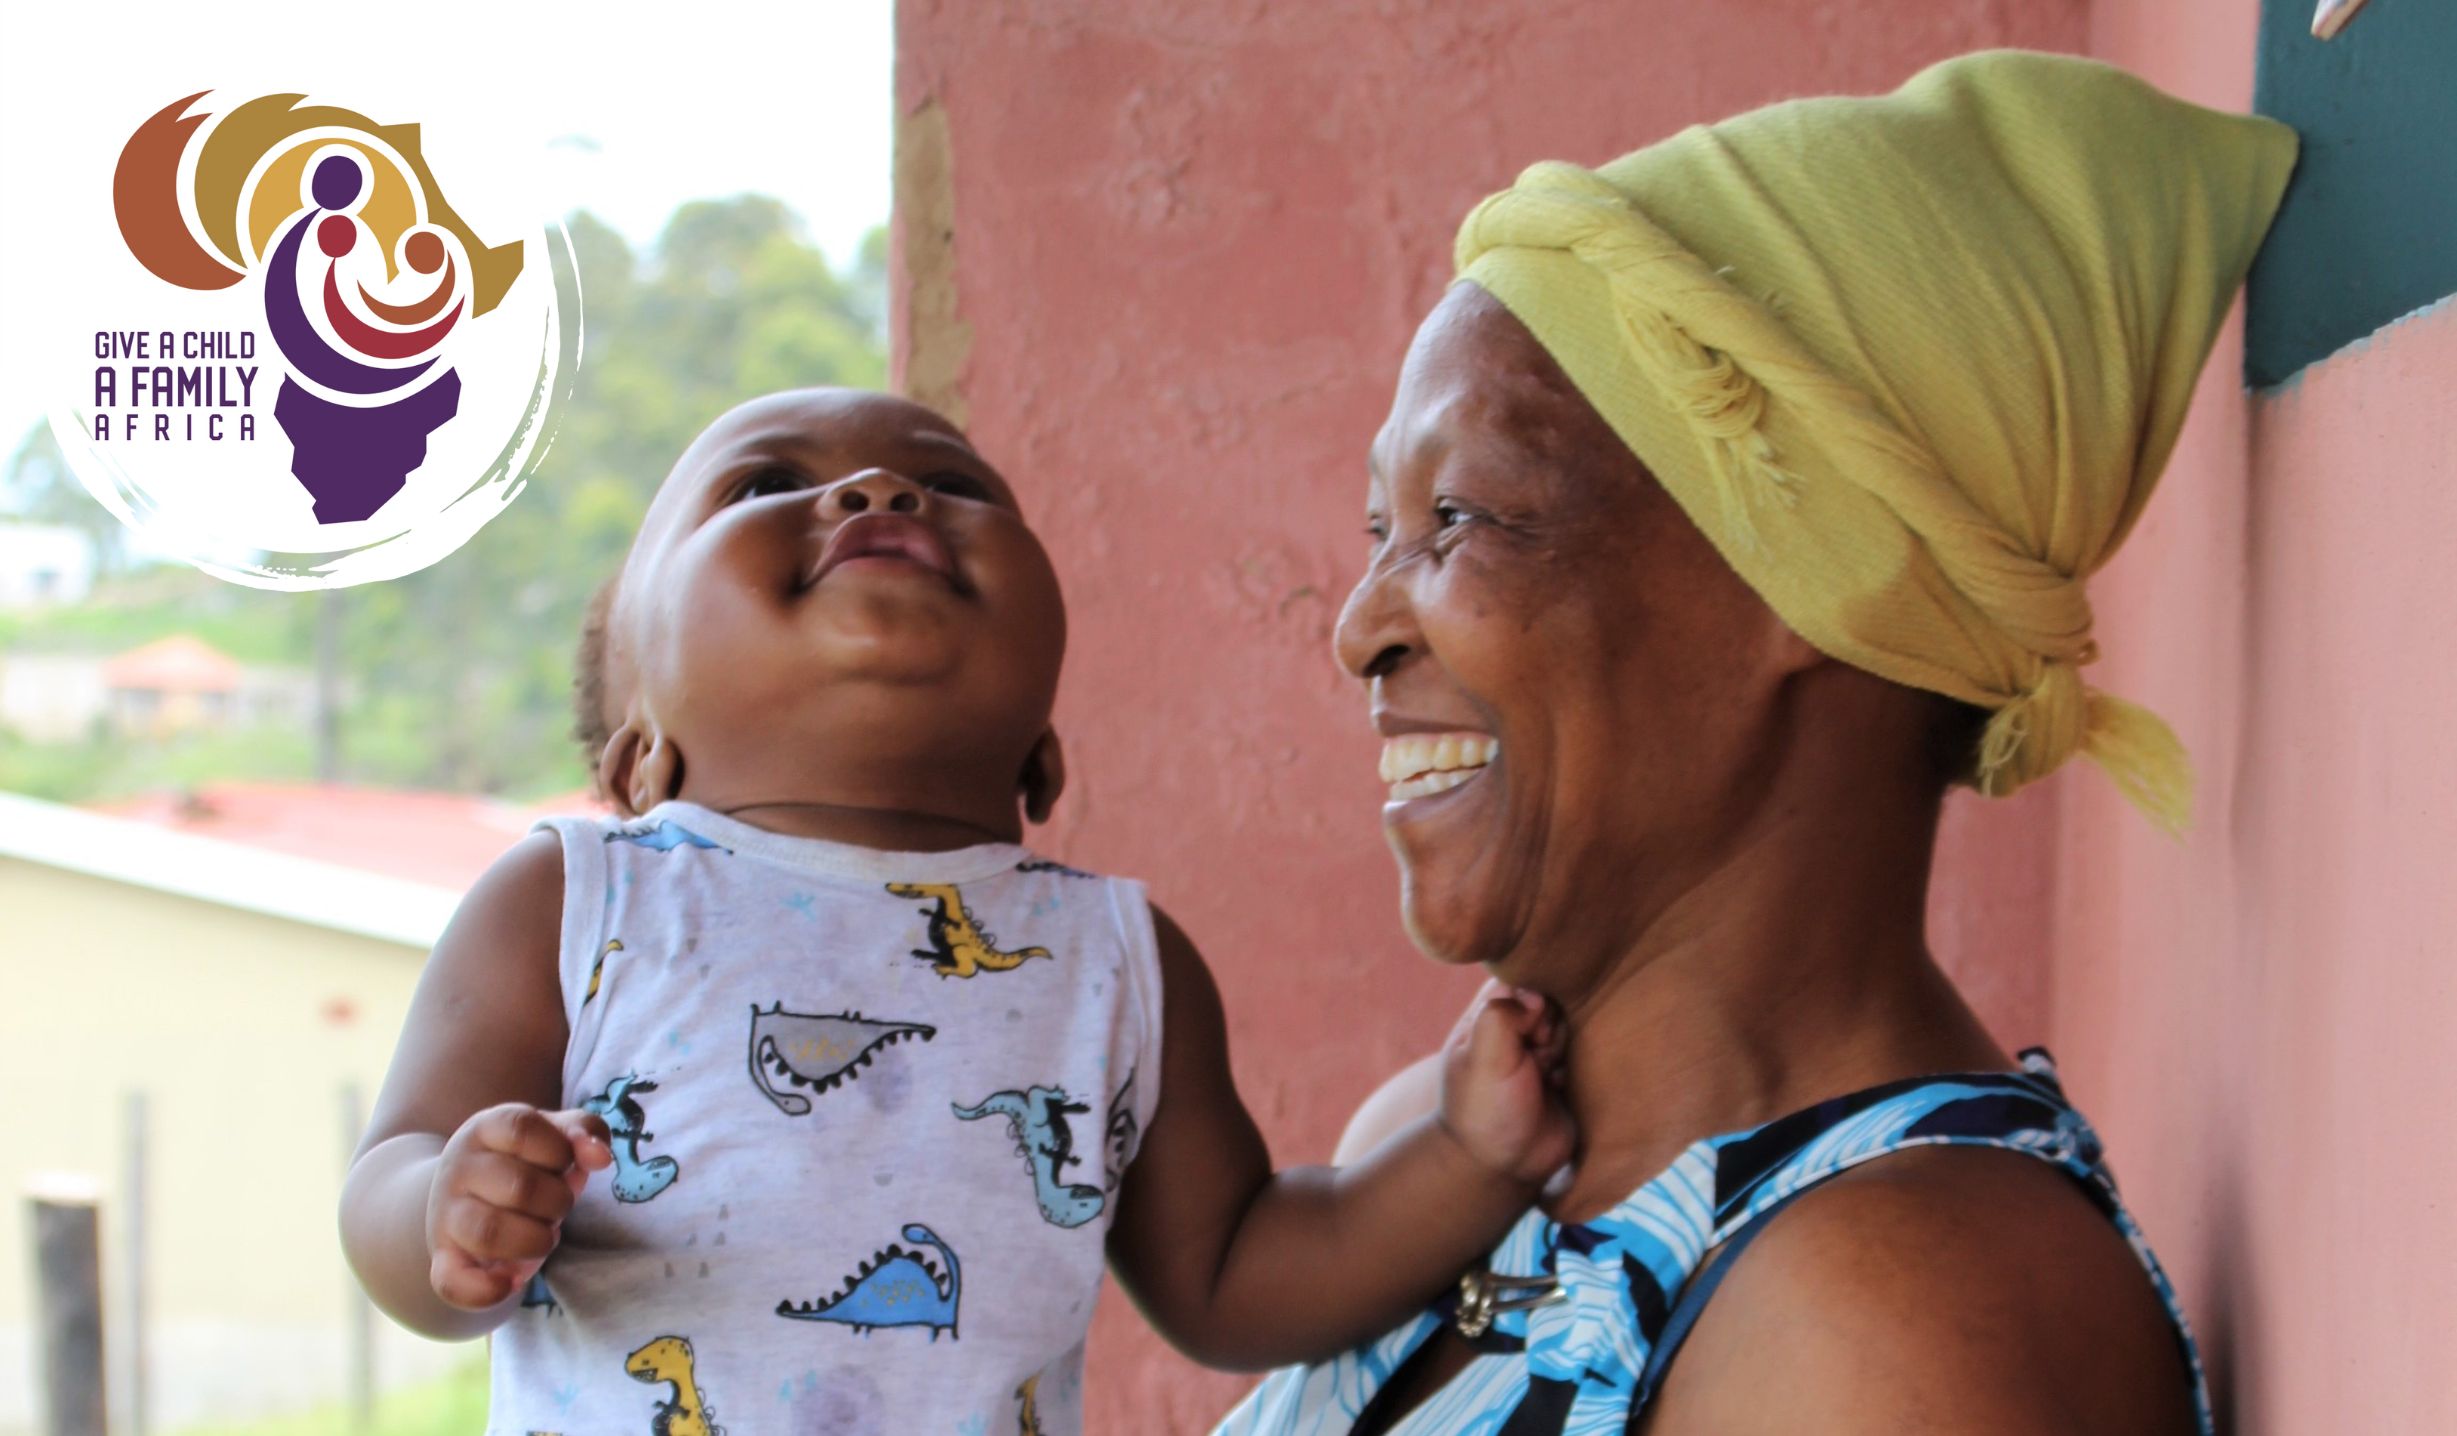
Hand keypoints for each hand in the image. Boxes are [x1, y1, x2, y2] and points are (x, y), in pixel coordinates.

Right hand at [426, 1103, 611, 1308]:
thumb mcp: (554, 1135)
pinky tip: (513, 1281)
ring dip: (534, 1241)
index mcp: (486, 1128)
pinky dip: (486, 1290)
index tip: (564, 1164)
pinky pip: (452, 1282)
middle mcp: (459, 1168)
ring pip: (488, 1232)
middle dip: (557, 1202)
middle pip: (518, 1187)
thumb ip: (584, 1131)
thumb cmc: (524, 1162)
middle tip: (557, 1207)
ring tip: (543, 1238)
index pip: (524, 1129)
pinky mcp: (443, 1258)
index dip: (560, 1151)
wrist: (465, 1195)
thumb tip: (600, 1156)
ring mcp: (446, 1215)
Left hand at [1437, 982, 1573, 1186]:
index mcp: (1493, 1010)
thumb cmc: (1483, 1111)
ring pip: (1582, 1025)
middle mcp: (1523, 1023)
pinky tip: (1564, 1090)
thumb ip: (1502, 1016)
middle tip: (1540, 1061)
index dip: (1537, 1003)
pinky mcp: (1575, 1071)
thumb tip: (1537, 996)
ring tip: (1549, 1078)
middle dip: (1556, 1031)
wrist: (1503, 1167)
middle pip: (1561, 999)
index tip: (1531, 1034)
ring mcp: (1551, 1047)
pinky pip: (1598, 1054)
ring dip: (1569, 1053)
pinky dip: (1588, 1070)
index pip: (1529, 977)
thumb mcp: (1481, 1059)